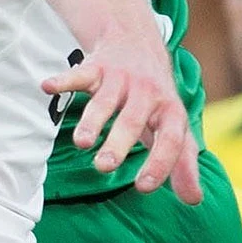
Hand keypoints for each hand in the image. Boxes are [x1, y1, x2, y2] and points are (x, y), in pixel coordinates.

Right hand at [41, 33, 200, 201]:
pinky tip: (47, 87)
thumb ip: (182, 164)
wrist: (138, 41)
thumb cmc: (154, 99)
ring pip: (106, 100)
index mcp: (170, 110)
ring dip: (92, 120)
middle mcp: (148, 92)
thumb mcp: (174, 126)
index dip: (160, 163)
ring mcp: (122, 78)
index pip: (171, 138)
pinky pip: (80, 74)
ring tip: (81, 143)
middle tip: (104, 168)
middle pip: (133, 119)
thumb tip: (194, 201)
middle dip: (119, 142)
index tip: (142, 187)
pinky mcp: (97, 66)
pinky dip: (64, 80)